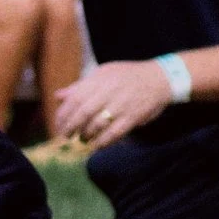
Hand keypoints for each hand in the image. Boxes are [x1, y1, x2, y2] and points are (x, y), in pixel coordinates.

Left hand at [51, 61, 173, 151]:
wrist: (160, 78)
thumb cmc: (127, 76)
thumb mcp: (103, 74)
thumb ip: (81, 86)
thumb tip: (58, 96)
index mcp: (100, 79)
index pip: (75, 97)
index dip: (64, 113)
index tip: (59, 123)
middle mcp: (109, 91)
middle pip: (83, 112)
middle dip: (71, 127)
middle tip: (66, 135)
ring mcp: (122, 104)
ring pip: (97, 124)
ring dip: (86, 135)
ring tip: (83, 139)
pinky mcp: (133, 117)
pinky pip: (114, 133)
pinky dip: (103, 141)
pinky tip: (97, 145)